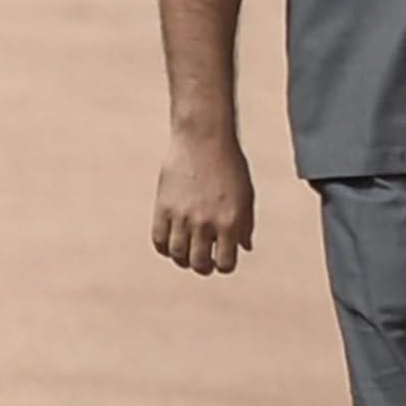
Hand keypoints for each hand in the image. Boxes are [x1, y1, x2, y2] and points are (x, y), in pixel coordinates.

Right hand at [153, 129, 257, 275]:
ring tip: (186, 252)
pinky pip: (159, 239)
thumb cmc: (229, 165)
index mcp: (231, 221)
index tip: (220, 259)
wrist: (204, 138)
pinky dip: (165, 247)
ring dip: (182, 259)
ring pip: (178, 254)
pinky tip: (171, 241)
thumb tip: (244, 248)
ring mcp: (183, 215)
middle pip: (199, 263)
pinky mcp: (163, 206)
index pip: (225, 263)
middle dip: (202, 267)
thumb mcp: (246, 196)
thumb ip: (245, 224)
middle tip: (203, 261)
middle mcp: (206, 222)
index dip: (223, 266)